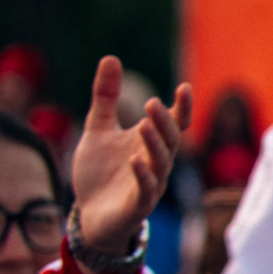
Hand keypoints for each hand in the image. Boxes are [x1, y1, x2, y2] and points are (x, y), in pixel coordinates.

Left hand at [67, 55, 183, 263]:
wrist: (89, 215)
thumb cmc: (99, 173)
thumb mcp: (98, 129)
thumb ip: (106, 97)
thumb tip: (111, 58)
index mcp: (150, 144)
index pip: (174, 123)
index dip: (181, 107)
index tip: (183, 88)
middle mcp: (156, 163)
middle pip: (169, 140)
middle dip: (164, 123)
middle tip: (152, 103)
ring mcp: (150, 185)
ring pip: (161, 163)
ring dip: (155, 144)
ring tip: (144, 124)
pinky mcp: (137, 205)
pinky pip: (146, 189)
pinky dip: (142, 174)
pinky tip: (135, 159)